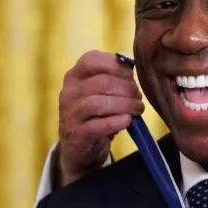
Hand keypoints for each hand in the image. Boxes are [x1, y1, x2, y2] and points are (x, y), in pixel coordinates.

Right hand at [57, 50, 143, 187]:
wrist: (79, 147)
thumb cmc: (96, 114)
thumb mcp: (100, 93)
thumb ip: (113, 79)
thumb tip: (131, 69)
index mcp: (74, 76)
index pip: (91, 60)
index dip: (116, 66)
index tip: (131, 76)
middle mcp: (69, 92)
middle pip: (101, 82)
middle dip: (127, 89)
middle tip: (138, 97)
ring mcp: (71, 114)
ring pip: (98, 103)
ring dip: (125, 105)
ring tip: (137, 109)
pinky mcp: (77, 134)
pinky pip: (98, 125)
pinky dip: (116, 122)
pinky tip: (128, 121)